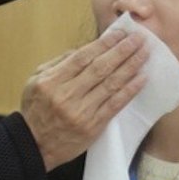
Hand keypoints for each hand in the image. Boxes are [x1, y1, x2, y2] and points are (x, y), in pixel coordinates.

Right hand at [20, 25, 146, 171]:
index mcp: (51, 81)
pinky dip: (129, 91)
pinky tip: (141, 78)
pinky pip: (115, 105)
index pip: (82, 57)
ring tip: (144, 53)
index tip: (120, 33)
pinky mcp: (93, 127)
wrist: (34, 146)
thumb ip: (57, 64)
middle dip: (122, 51)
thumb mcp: (34, 82)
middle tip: (139, 39)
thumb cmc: (35, 110)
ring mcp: (81, 112)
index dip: (104, 43)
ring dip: (130, 67)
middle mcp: (67, 95)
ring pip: (110, 84)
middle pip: (100, 68)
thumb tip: (82, 49)